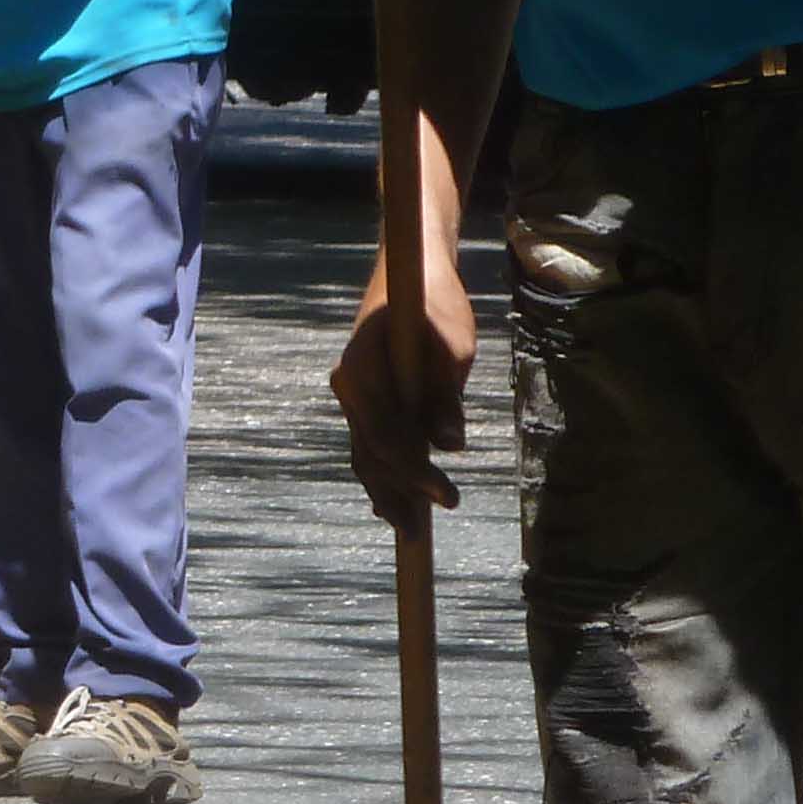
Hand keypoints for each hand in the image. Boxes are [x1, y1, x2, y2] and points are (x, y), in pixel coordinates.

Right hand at [329, 239, 476, 533]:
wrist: (411, 270)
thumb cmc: (434, 302)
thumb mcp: (452, 346)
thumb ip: (447, 397)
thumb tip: (450, 446)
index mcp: (363, 373)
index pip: (387, 440)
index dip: (417, 475)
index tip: (448, 497)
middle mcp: (349, 387)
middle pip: (369, 454)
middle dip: (397, 494)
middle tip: (421, 533)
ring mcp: (354, 394)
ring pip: (365, 453)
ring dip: (386, 491)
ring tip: (405, 527)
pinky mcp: (366, 397)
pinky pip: (369, 441)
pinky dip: (382, 471)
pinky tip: (389, 500)